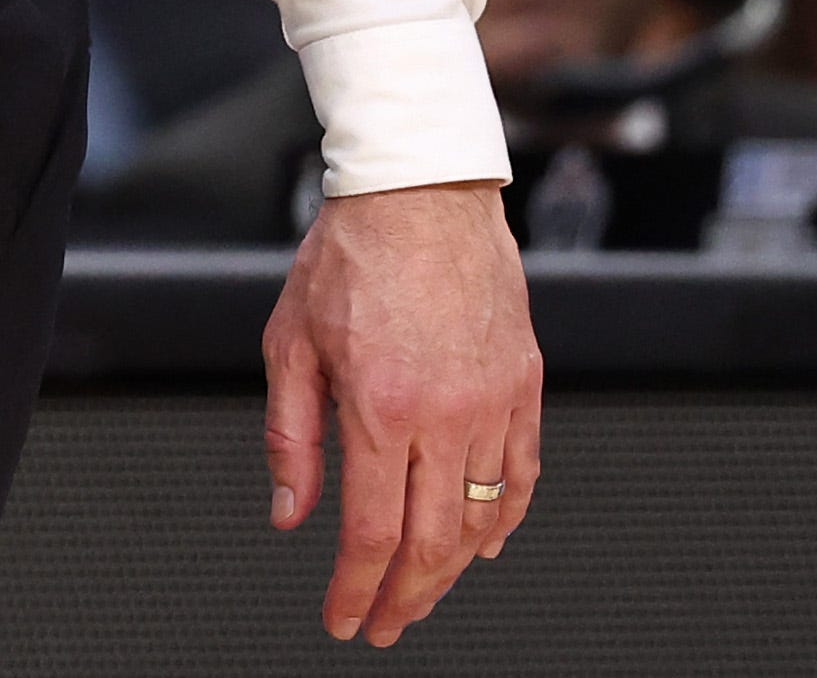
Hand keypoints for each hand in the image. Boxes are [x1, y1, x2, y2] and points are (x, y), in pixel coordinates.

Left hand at [261, 179, 540, 646]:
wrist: (421, 189)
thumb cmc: (350, 255)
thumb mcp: (290, 343)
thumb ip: (290, 438)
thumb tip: (291, 516)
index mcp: (380, 406)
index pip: (372, 534)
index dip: (355, 590)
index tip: (343, 619)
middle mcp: (445, 412)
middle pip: (433, 544)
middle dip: (405, 600)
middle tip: (384, 626)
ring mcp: (494, 401)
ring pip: (483, 518)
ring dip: (453, 570)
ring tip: (423, 591)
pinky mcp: (526, 383)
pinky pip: (525, 473)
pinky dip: (506, 518)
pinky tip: (486, 543)